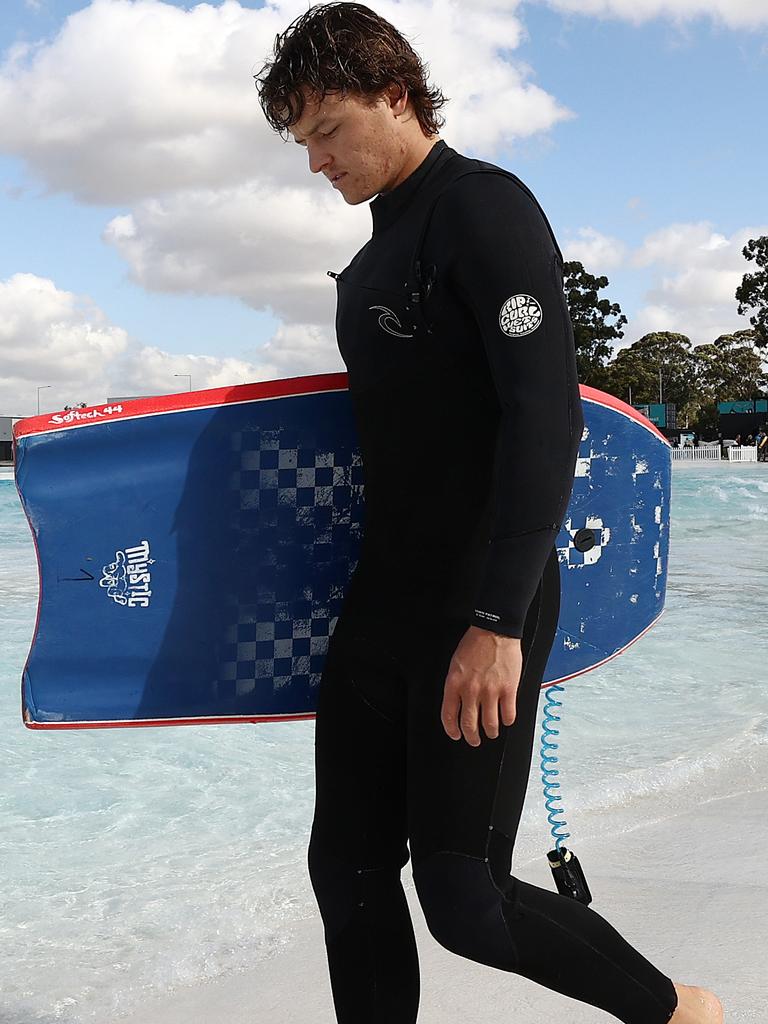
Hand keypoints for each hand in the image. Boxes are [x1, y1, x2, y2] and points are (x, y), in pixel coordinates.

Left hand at [441, 625, 522, 746]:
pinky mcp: (508, 689)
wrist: (494, 630)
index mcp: (454, 684)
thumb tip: (459, 704)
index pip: (449, 715)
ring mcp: (490, 691)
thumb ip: (456, 685)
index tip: (456, 735)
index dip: (452, 730)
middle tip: (474, 740)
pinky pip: (508, 714)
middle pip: (469, 724)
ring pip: (490, 724)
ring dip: (491, 732)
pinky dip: (507, 720)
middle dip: (472, 737)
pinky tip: (506, 719)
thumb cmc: (474, 644)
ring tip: (492, 732)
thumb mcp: (455, 664)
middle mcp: (471, 690)